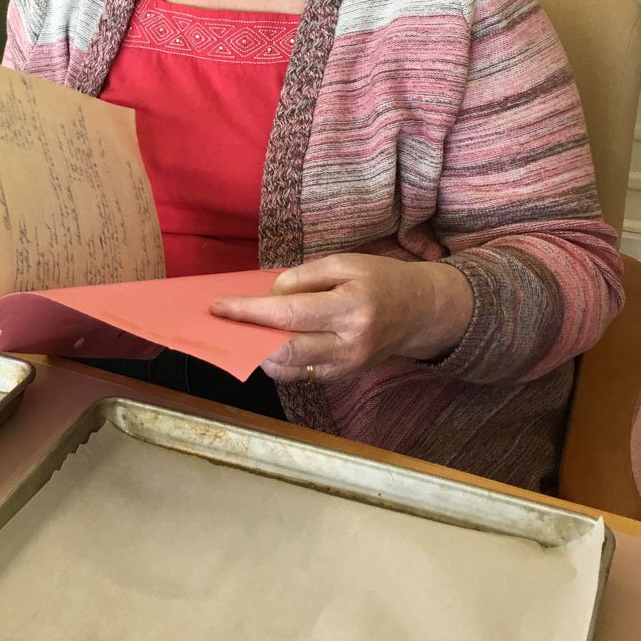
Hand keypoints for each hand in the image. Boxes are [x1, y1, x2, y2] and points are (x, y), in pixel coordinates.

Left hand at [210, 254, 472, 383]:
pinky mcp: (342, 377)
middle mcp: (349, 344)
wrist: (421, 312)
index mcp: (351, 308)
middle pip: (284, 348)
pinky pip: (300, 373)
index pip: (288, 314)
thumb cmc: (381, 280)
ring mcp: (346, 366)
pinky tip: (266, 341)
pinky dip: (278, 359)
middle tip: (221, 322)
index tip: (218, 307)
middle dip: (247, 336)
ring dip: (258, 350)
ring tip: (241, 330)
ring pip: (288, 367)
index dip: (249, 312)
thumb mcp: (344, 264)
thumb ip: (303, 278)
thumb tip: (269, 297)